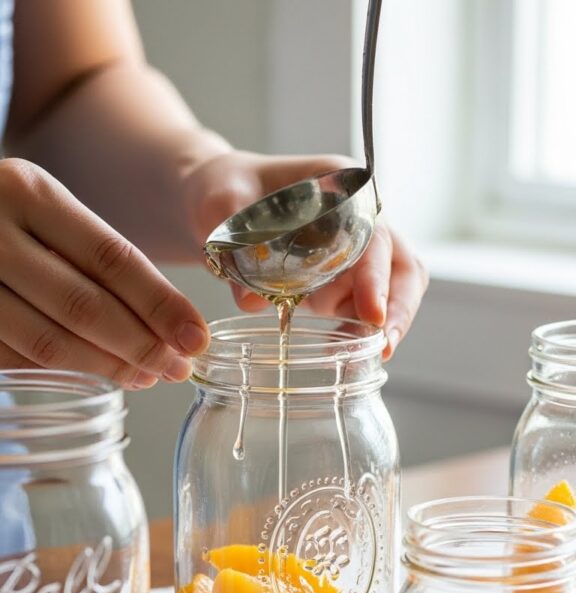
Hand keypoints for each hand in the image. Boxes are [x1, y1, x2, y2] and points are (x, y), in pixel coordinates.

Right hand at [0, 159, 209, 386]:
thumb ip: (95, 257)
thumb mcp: (44, 211)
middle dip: (141, 345)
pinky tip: (94, 375)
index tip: (197, 337)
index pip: (111, 257)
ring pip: (48, 342)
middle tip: (177, 368)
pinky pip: (16, 359)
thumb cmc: (3, 219)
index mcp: (28, 191)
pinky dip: (61, 373)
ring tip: (145, 376)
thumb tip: (170, 324)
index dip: (161, 304)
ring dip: (105, 367)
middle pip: (84, 304)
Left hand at [187, 151, 428, 357]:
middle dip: (399, 307)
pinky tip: (338, 352)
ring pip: (393, 289)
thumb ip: (235, 245)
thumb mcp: (218, 204)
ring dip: (385, 325)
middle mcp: (358, 220)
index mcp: (340, 189)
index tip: (373, 312)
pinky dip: (357, 333)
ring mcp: (353, 254)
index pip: (375, 234)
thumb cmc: (221, 190)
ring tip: (361, 360)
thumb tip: (253, 301)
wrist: (215, 204)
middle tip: (383, 346)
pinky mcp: (340, 282)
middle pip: (400, 264)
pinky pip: (362, 310)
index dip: (378, 275)